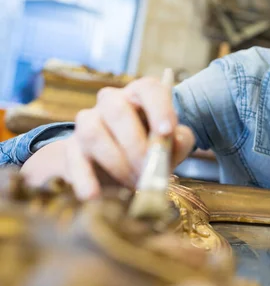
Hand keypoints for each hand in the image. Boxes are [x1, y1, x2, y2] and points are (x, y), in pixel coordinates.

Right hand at [21, 77, 194, 199]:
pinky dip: (83, 178)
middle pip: (117, 110)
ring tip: (134, 183)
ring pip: (93, 133)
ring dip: (117, 163)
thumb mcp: (174, 143)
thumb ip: (181, 140)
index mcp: (141, 93)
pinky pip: (73, 159)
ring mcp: (88, 121)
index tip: (166, 133)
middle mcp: (111, 100)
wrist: (123, 163)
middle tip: (149, 169)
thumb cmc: (154, 145)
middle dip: (136, 144)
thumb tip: (174, 140)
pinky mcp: (72, 147)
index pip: (149, 89)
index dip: (158, 109)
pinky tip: (93, 195)